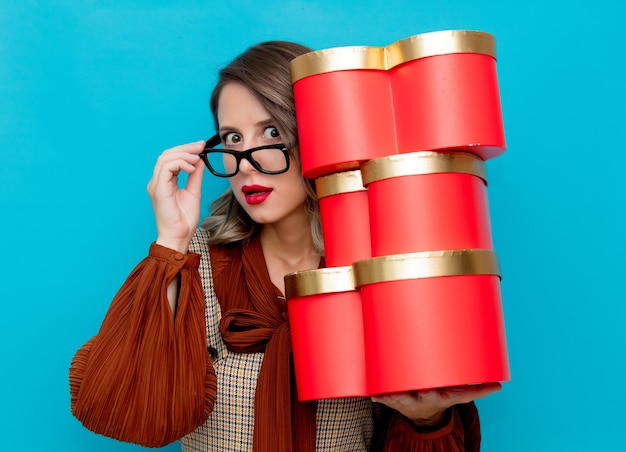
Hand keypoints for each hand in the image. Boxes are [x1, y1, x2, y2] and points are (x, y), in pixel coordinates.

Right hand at [147, 141, 205, 252]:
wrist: (179, 236)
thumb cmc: (184, 220)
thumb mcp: (194, 192)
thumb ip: (195, 175)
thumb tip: (199, 160)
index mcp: (164, 182)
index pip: (171, 158)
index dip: (185, 150)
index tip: (201, 146)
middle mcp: (157, 182)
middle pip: (166, 155)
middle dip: (185, 148)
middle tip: (201, 146)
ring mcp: (156, 185)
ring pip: (165, 158)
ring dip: (183, 154)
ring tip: (197, 158)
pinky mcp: (158, 189)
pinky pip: (166, 168)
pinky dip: (180, 163)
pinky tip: (191, 167)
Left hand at [371, 382, 501, 427]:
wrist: (426, 415)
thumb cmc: (442, 398)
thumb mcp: (458, 397)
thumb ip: (476, 390)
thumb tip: (499, 386)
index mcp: (434, 397)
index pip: (432, 396)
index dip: (429, 393)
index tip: (428, 390)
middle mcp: (417, 399)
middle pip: (410, 397)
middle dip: (404, 394)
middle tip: (396, 389)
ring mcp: (404, 400)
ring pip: (394, 398)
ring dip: (388, 395)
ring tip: (382, 392)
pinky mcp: (393, 399)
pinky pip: (383, 397)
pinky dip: (378, 396)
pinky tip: (372, 393)